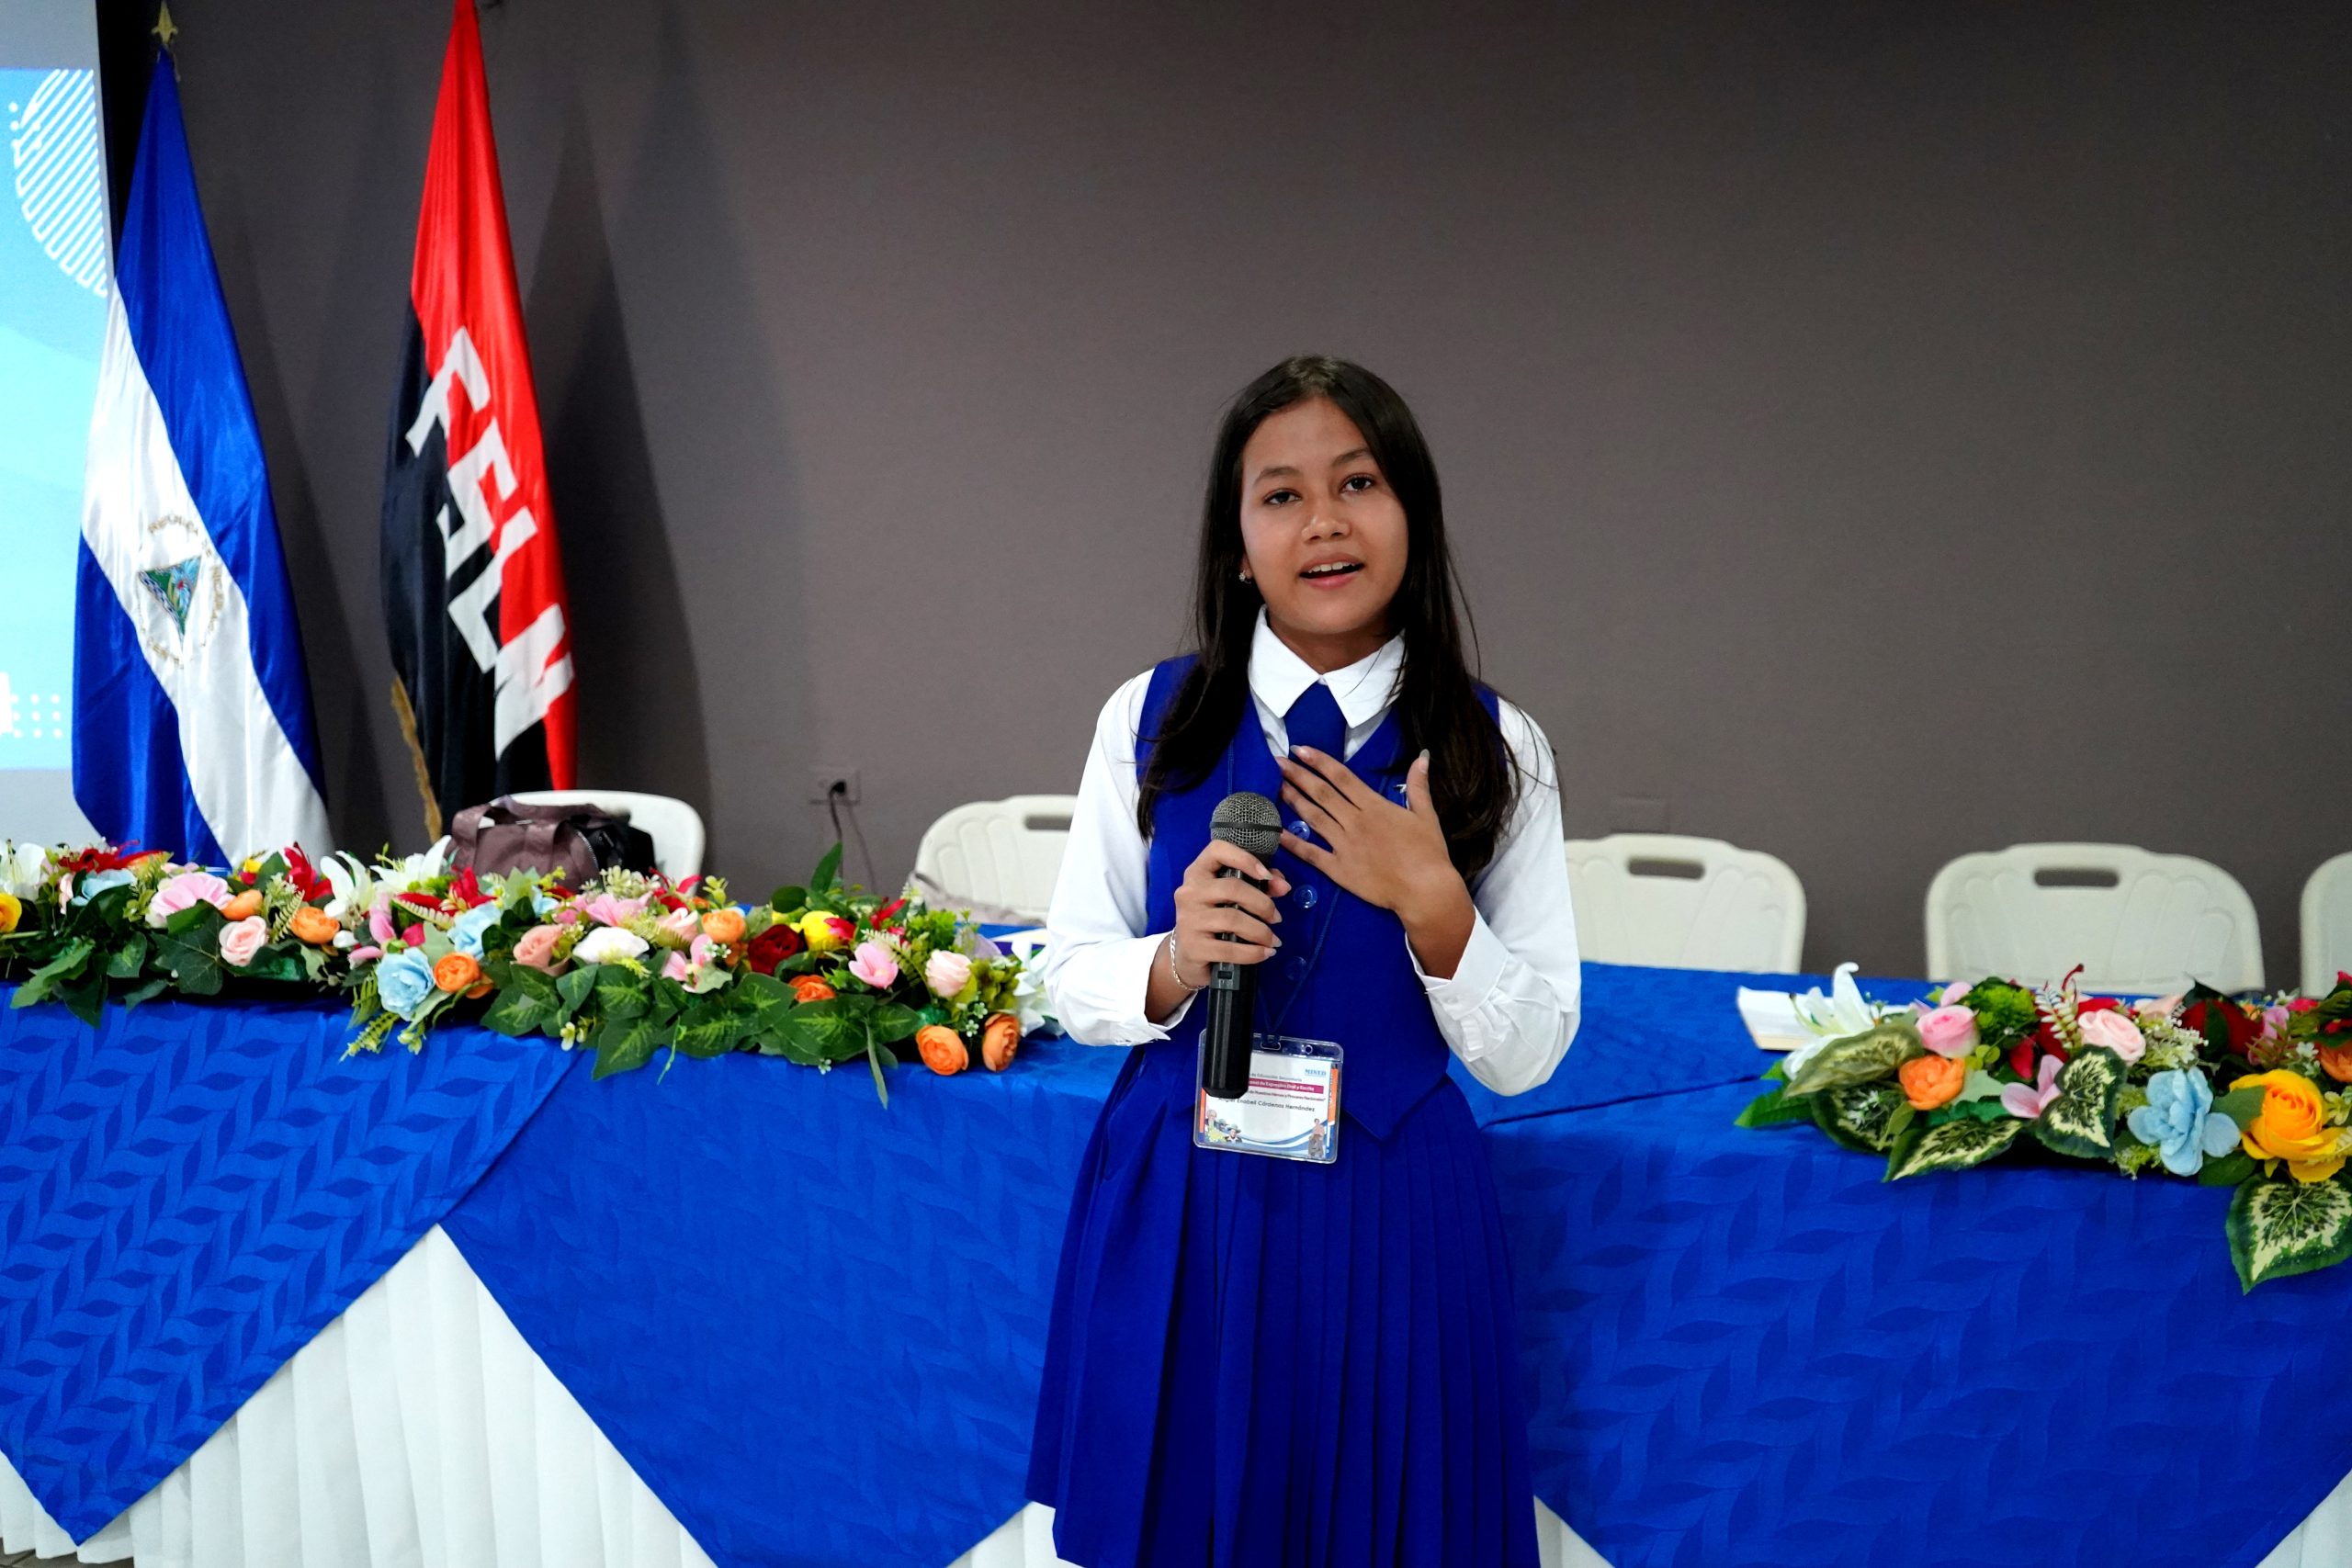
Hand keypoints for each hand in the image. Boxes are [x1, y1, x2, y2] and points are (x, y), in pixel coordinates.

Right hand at [1167, 838, 1292, 987]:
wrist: (1188, 957)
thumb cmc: (1215, 922)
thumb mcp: (1233, 900)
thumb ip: (1259, 886)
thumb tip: (1284, 885)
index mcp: (1198, 873)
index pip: (1217, 850)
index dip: (1245, 858)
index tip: (1267, 876)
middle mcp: (1189, 892)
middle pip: (1232, 887)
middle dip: (1262, 903)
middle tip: (1276, 918)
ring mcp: (1188, 920)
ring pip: (1233, 919)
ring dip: (1261, 931)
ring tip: (1273, 940)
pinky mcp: (1192, 947)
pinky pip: (1229, 949)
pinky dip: (1253, 953)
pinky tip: (1265, 953)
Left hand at [1277, 747, 1464, 930]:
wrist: (1425, 891)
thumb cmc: (1429, 854)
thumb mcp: (1426, 815)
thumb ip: (1418, 786)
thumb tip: (1421, 758)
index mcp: (1374, 807)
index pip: (1341, 778)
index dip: (1319, 761)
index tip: (1300, 749)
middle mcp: (1355, 822)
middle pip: (1322, 793)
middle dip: (1298, 775)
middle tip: (1277, 762)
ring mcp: (1344, 846)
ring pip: (1314, 818)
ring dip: (1294, 800)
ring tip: (1277, 786)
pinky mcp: (1339, 869)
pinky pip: (1311, 853)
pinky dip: (1293, 842)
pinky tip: (1277, 832)